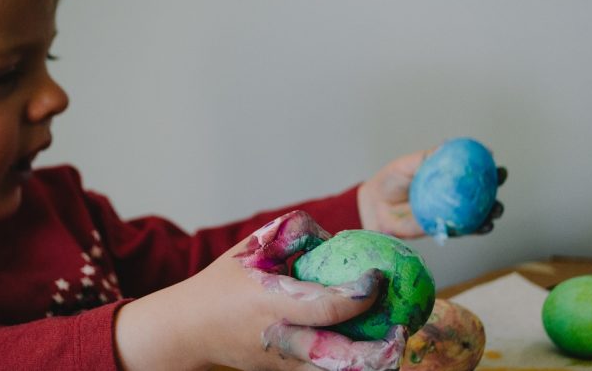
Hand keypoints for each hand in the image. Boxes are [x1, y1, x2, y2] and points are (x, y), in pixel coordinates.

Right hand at [115, 210, 406, 370]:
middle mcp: (282, 340)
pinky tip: (374, 348)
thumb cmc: (222, 284)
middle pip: (338, 358)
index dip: (358, 295)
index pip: (325, 307)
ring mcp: (286, 364)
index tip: (377, 276)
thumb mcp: (252, 249)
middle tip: (402, 330)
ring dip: (371, 362)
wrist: (189, 331)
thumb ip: (293, 235)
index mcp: (271, 305)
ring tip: (396, 342)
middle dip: (377, 351)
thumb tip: (335, 237)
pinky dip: (353, 364)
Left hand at [357, 149, 506, 238]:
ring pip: (478, 213)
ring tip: (496, 209)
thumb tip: (448, 145)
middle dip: (495, 188)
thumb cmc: (392, 180)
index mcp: (446, 176)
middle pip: (481, 191)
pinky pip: (464, 229)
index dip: (486, 166)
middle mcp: (452, 194)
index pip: (472, 170)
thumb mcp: (409, 164)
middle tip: (499, 182)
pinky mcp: (444, 228)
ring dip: (492, 211)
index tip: (494, 160)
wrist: (376, 205)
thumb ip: (428, 157)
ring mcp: (449, 212)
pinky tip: (484, 226)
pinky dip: (476, 229)